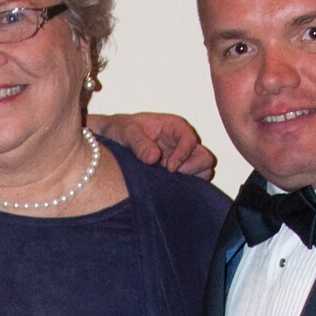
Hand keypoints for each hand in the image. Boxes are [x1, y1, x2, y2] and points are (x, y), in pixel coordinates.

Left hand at [90, 111, 215, 179]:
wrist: (110, 139)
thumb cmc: (119, 129)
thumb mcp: (125, 130)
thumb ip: (138, 143)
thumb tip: (154, 158)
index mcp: (174, 127)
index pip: (190, 140)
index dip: (184, 155)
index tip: (169, 168)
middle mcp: (181, 143)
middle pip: (204, 157)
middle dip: (193, 168)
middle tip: (171, 175)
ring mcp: (180, 159)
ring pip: (202, 170)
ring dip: (192, 178)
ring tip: (170, 182)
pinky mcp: (176, 173)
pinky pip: (192, 181)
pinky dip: (186, 186)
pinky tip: (168, 187)